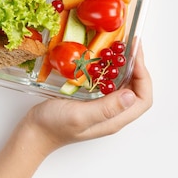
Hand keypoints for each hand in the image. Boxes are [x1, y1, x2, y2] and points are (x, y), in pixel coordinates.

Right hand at [24, 40, 151, 153]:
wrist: (33, 132)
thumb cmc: (53, 126)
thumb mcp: (80, 115)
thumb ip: (106, 108)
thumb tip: (131, 95)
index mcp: (114, 119)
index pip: (143, 99)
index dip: (144, 76)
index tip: (136, 56)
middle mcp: (112, 114)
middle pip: (137, 90)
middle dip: (138, 67)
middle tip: (132, 45)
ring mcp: (102, 108)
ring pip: (124, 86)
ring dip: (126, 67)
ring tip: (122, 48)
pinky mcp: (92, 101)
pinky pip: (109, 84)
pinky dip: (111, 70)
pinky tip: (104, 59)